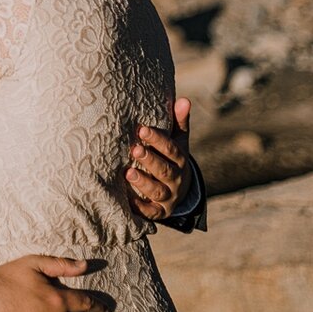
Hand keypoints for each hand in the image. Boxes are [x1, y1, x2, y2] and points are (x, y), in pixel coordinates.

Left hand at [125, 97, 191, 222]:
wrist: (180, 192)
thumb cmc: (172, 159)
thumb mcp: (178, 141)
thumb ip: (179, 121)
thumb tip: (184, 99)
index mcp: (180, 160)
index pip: (171, 149)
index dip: (157, 139)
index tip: (142, 128)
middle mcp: (176, 179)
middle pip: (164, 170)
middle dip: (149, 160)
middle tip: (134, 149)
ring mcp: (168, 197)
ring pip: (157, 191)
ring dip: (143, 182)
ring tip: (128, 172)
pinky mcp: (159, 211)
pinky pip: (150, 212)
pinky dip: (140, 207)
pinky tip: (128, 199)